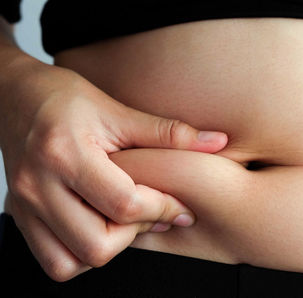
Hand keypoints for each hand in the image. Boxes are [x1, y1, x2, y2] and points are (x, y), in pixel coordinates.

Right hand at [0, 59, 227, 280]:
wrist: (13, 97)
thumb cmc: (64, 99)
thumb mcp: (118, 110)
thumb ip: (169, 132)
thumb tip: (219, 142)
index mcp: (66, 154)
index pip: (124, 204)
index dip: (161, 207)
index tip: (178, 204)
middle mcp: (38, 186)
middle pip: (98, 244)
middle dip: (135, 233)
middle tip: (148, 211)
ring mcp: (24, 205)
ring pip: (72, 261)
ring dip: (107, 248)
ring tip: (121, 220)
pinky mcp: (18, 216)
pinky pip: (53, 261)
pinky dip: (81, 255)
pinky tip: (98, 227)